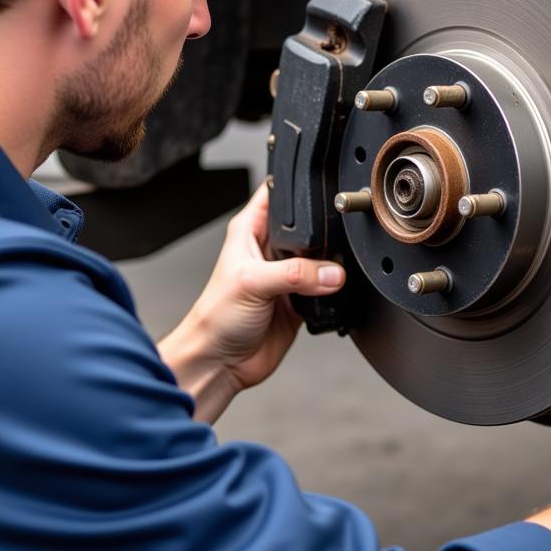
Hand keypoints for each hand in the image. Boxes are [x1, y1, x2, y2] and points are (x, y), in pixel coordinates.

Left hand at [159, 184, 344, 420]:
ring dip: (331, 265)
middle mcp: (270, 249)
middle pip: (309, 226)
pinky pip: (328, 288)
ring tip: (329, 275)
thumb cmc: (215, 318)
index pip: (277, 194)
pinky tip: (331, 294)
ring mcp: (287, 274)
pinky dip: (335, 291)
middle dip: (324, 231)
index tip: (318, 192)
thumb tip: (330, 272)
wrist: (221, 363)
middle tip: (329, 246)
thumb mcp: (252, 283)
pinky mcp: (301, 299)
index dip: (296, 188)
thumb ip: (293, 273)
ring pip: (322, 256)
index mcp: (250, 230)